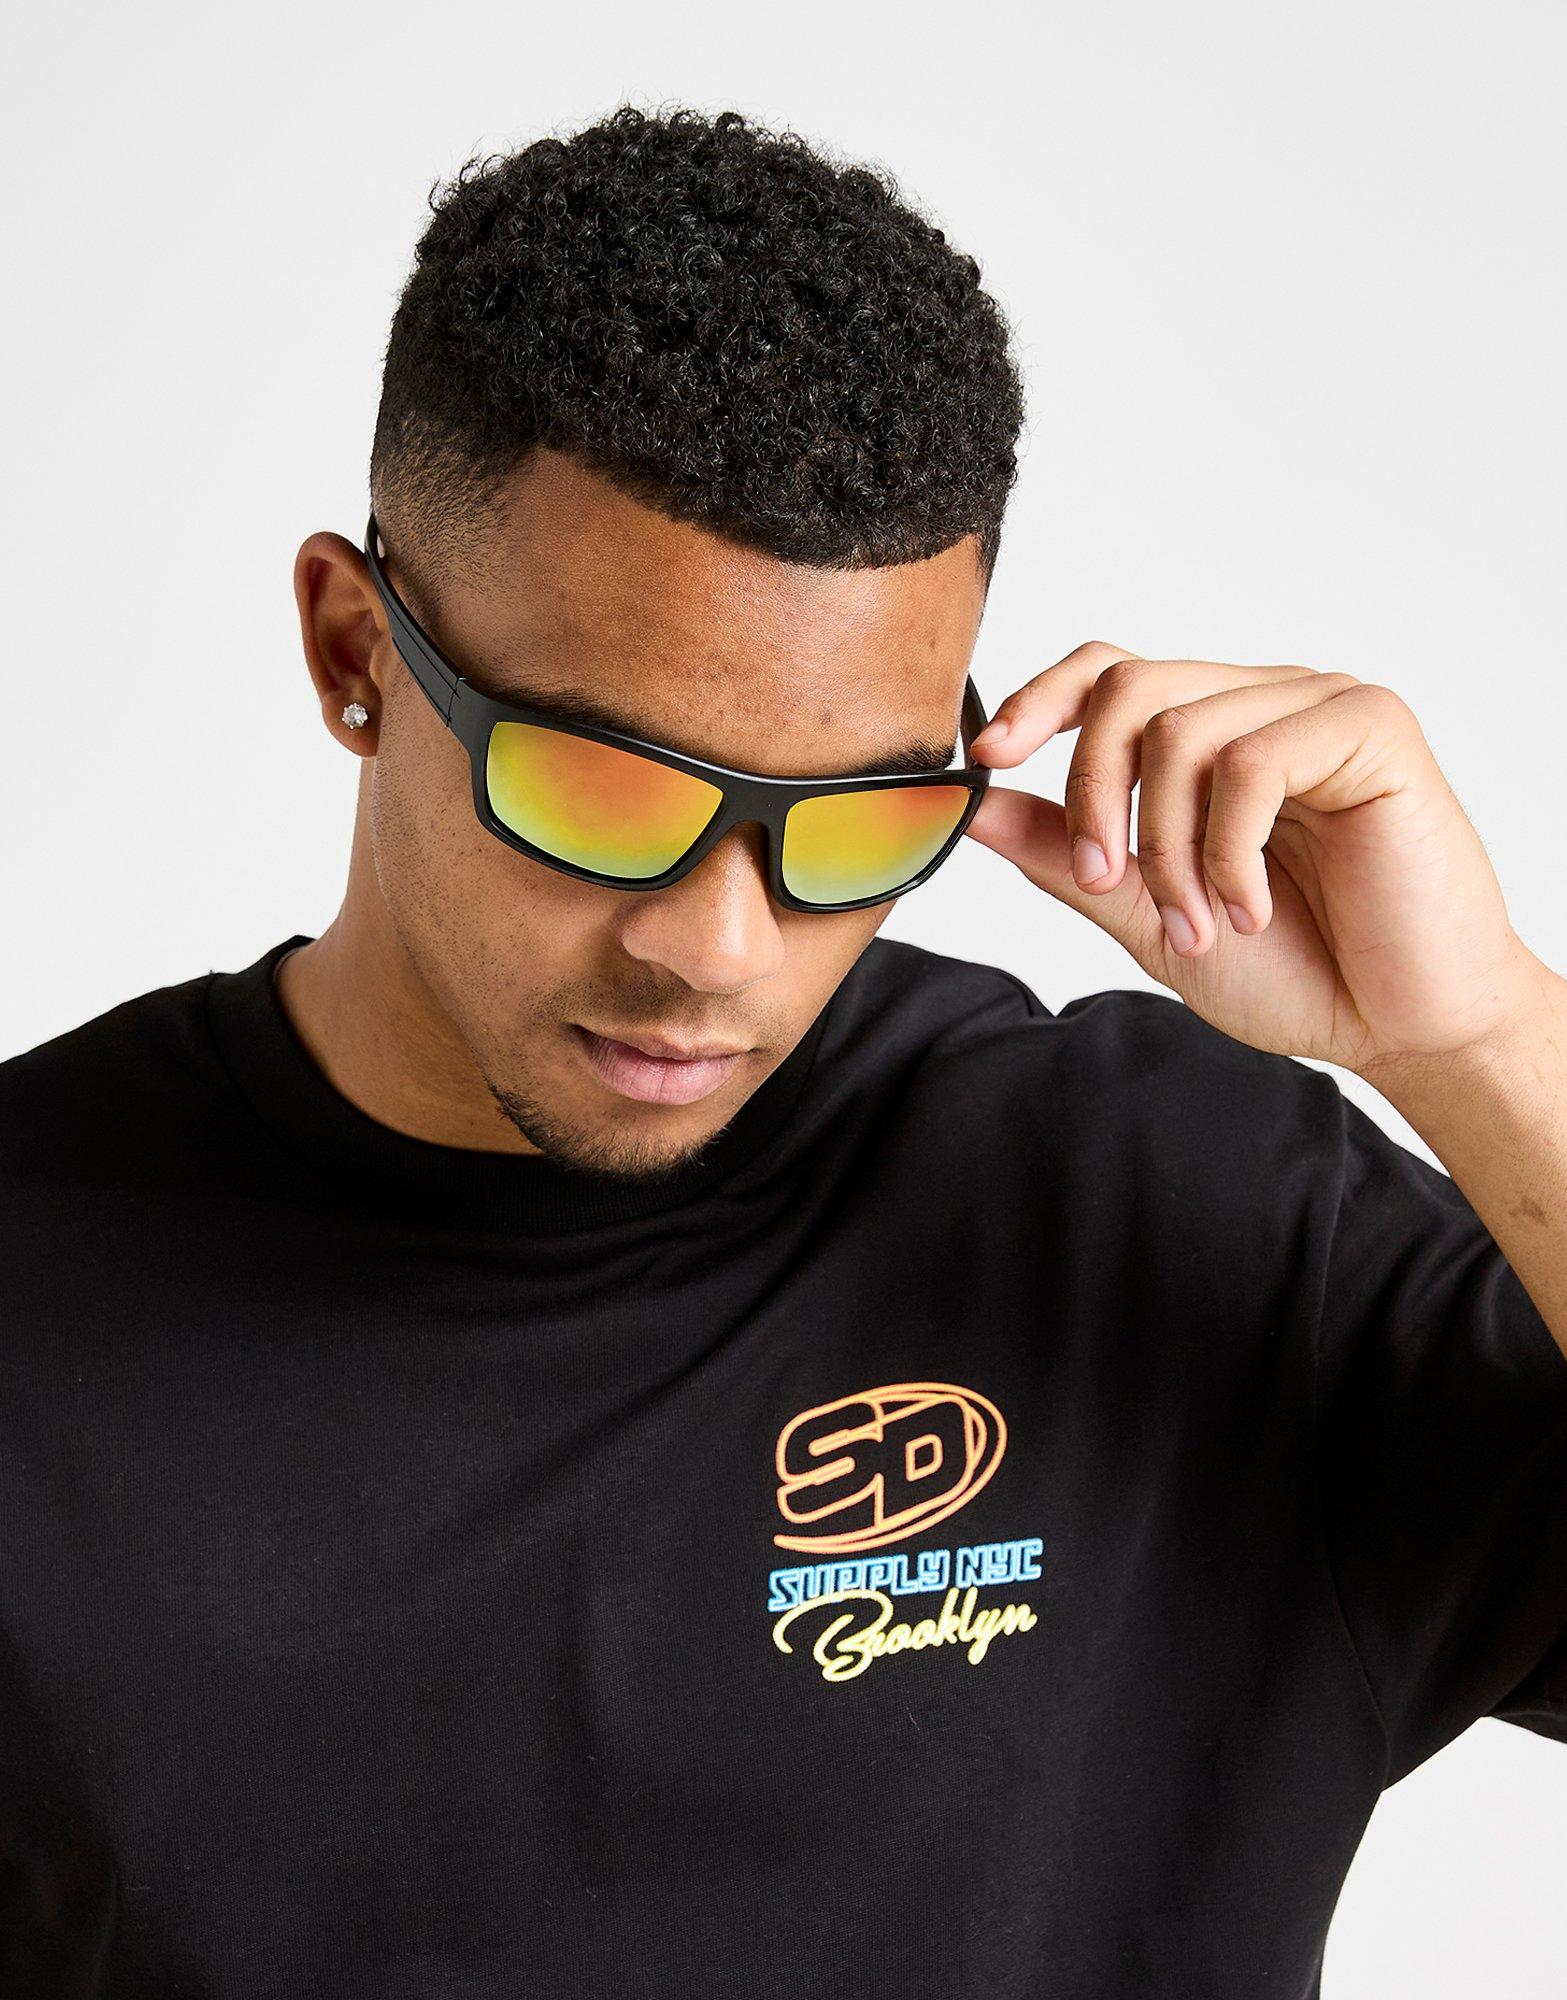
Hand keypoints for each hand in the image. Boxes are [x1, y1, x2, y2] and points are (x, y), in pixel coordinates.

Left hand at [961, 640, 1547, 1076]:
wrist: (1400, 1027)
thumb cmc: (1295, 971)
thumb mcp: (1148, 914)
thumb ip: (1067, 855)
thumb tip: (975, 807)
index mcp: (1212, 734)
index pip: (1109, 672)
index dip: (1039, 701)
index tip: (986, 757)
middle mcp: (1262, 702)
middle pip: (1126, 688)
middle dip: (1093, 792)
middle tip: (1109, 884)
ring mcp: (1317, 706)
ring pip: (1181, 731)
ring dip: (1169, 850)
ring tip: (1204, 925)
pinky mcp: (1370, 726)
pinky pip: (1250, 760)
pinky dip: (1230, 851)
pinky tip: (1253, 907)